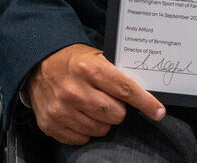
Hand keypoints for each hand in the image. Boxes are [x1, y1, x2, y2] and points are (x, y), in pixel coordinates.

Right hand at [26, 43, 164, 144]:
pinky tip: (79, 114)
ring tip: (91, 104)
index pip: (126, 90)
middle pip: (116, 114)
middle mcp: (75, 90)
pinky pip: (83, 139)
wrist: (37, 65)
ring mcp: (62, 110)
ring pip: (101, 129)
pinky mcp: (51, 124)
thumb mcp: (95, 57)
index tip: (159, 111)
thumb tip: (141, 93)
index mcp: (90, 69)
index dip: (145, 102)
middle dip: (118, 109)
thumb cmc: (73, 60)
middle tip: (109, 98)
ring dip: (102, 120)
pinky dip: (86, 129)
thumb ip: (115, 75)